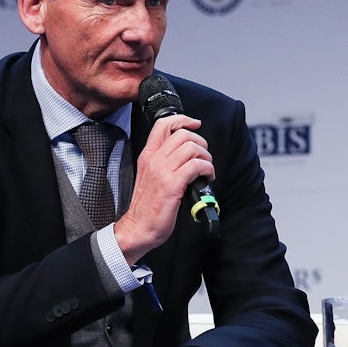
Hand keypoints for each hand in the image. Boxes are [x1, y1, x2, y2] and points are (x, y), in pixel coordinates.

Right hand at [114, 114, 213, 264]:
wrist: (139, 227)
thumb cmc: (148, 205)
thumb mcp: (151, 175)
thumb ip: (164, 161)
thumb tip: (186, 152)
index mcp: (148, 155)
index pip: (163, 125)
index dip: (183, 119)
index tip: (195, 123)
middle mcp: (154, 160)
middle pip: (183, 134)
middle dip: (201, 142)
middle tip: (204, 157)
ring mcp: (162, 172)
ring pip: (192, 148)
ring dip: (206, 157)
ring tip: (207, 170)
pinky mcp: (172, 185)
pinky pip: (196, 166)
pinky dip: (208, 169)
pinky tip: (207, 178)